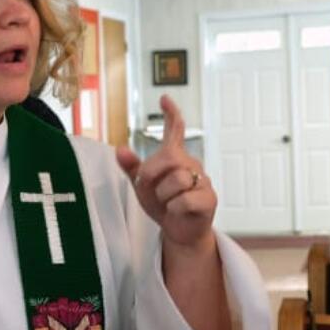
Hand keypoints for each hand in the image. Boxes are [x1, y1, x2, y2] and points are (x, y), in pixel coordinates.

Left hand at [115, 95, 216, 248]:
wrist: (179, 231)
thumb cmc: (163, 205)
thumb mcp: (142, 187)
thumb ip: (132, 168)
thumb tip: (120, 149)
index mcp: (175, 158)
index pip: (176, 130)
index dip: (171, 114)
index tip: (164, 98)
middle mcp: (191, 164)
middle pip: (169, 157)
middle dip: (151, 175)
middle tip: (150, 189)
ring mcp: (203, 181)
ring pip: (176, 180)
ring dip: (163, 196)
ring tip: (168, 203)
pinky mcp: (209, 199)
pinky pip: (184, 200)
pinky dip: (174, 209)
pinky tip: (178, 211)